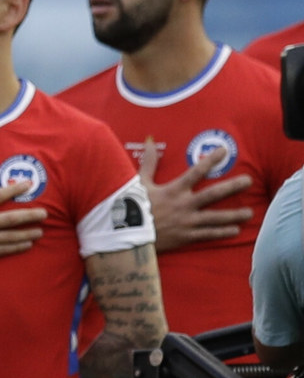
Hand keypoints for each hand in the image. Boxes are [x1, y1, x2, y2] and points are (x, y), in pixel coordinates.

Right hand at [0, 180, 46, 259]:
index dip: (14, 189)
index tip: (29, 184)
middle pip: (11, 218)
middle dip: (29, 216)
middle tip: (44, 214)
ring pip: (10, 237)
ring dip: (27, 233)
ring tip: (40, 232)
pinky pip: (3, 250)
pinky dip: (17, 248)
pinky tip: (28, 244)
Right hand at [139, 137, 251, 252]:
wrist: (127, 233)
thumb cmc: (132, 205)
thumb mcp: (139, 182)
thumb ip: (148, 163)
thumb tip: (149, 141)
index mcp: (173, 190)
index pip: (196, 172)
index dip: (211, 160)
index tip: (224, 151)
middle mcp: (184, 204)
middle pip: (213, 194)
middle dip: (232, 187)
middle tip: (248, 181)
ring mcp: (186, 221)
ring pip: (215, 217)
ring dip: (234, 215)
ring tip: (250, 213)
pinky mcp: (186, 236)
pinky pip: (208, 234)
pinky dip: (222, 232)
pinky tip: (235, 230)